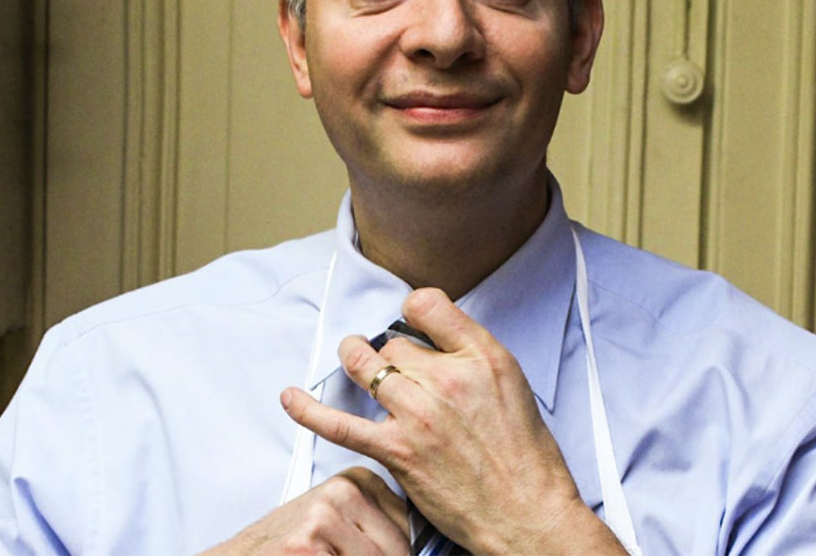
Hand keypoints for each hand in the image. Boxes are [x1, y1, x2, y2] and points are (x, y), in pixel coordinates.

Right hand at [200, 467, 407, 554]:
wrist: (242, 555)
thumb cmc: (291, 545)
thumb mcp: (340, 523)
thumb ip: (376, 525)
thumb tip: (414, 543)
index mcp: (357, 480)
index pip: (409, 526)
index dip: (394, 551)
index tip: (358, 547)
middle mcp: (343, 490)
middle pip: (399, 549)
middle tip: (337, 553)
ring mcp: (324, 515)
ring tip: (323, 554)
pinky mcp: (306, 543)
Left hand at [281, 288, 621, 552]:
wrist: (525, 510)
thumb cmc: (523, 453)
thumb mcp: (511, 381)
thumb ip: (471, 352)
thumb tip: (435, 336)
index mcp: (481, 357)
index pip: (427, 304)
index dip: (413, 312)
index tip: (412, 322)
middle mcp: (447, 379)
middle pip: (395, 344)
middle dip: (394, 355)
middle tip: (403, 372)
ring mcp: (417, 415)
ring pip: (367, 366)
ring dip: (357, 359)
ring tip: (355, 356)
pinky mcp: (395, 450)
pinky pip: (339, 424)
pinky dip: (308, 410)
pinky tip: (290, 397)